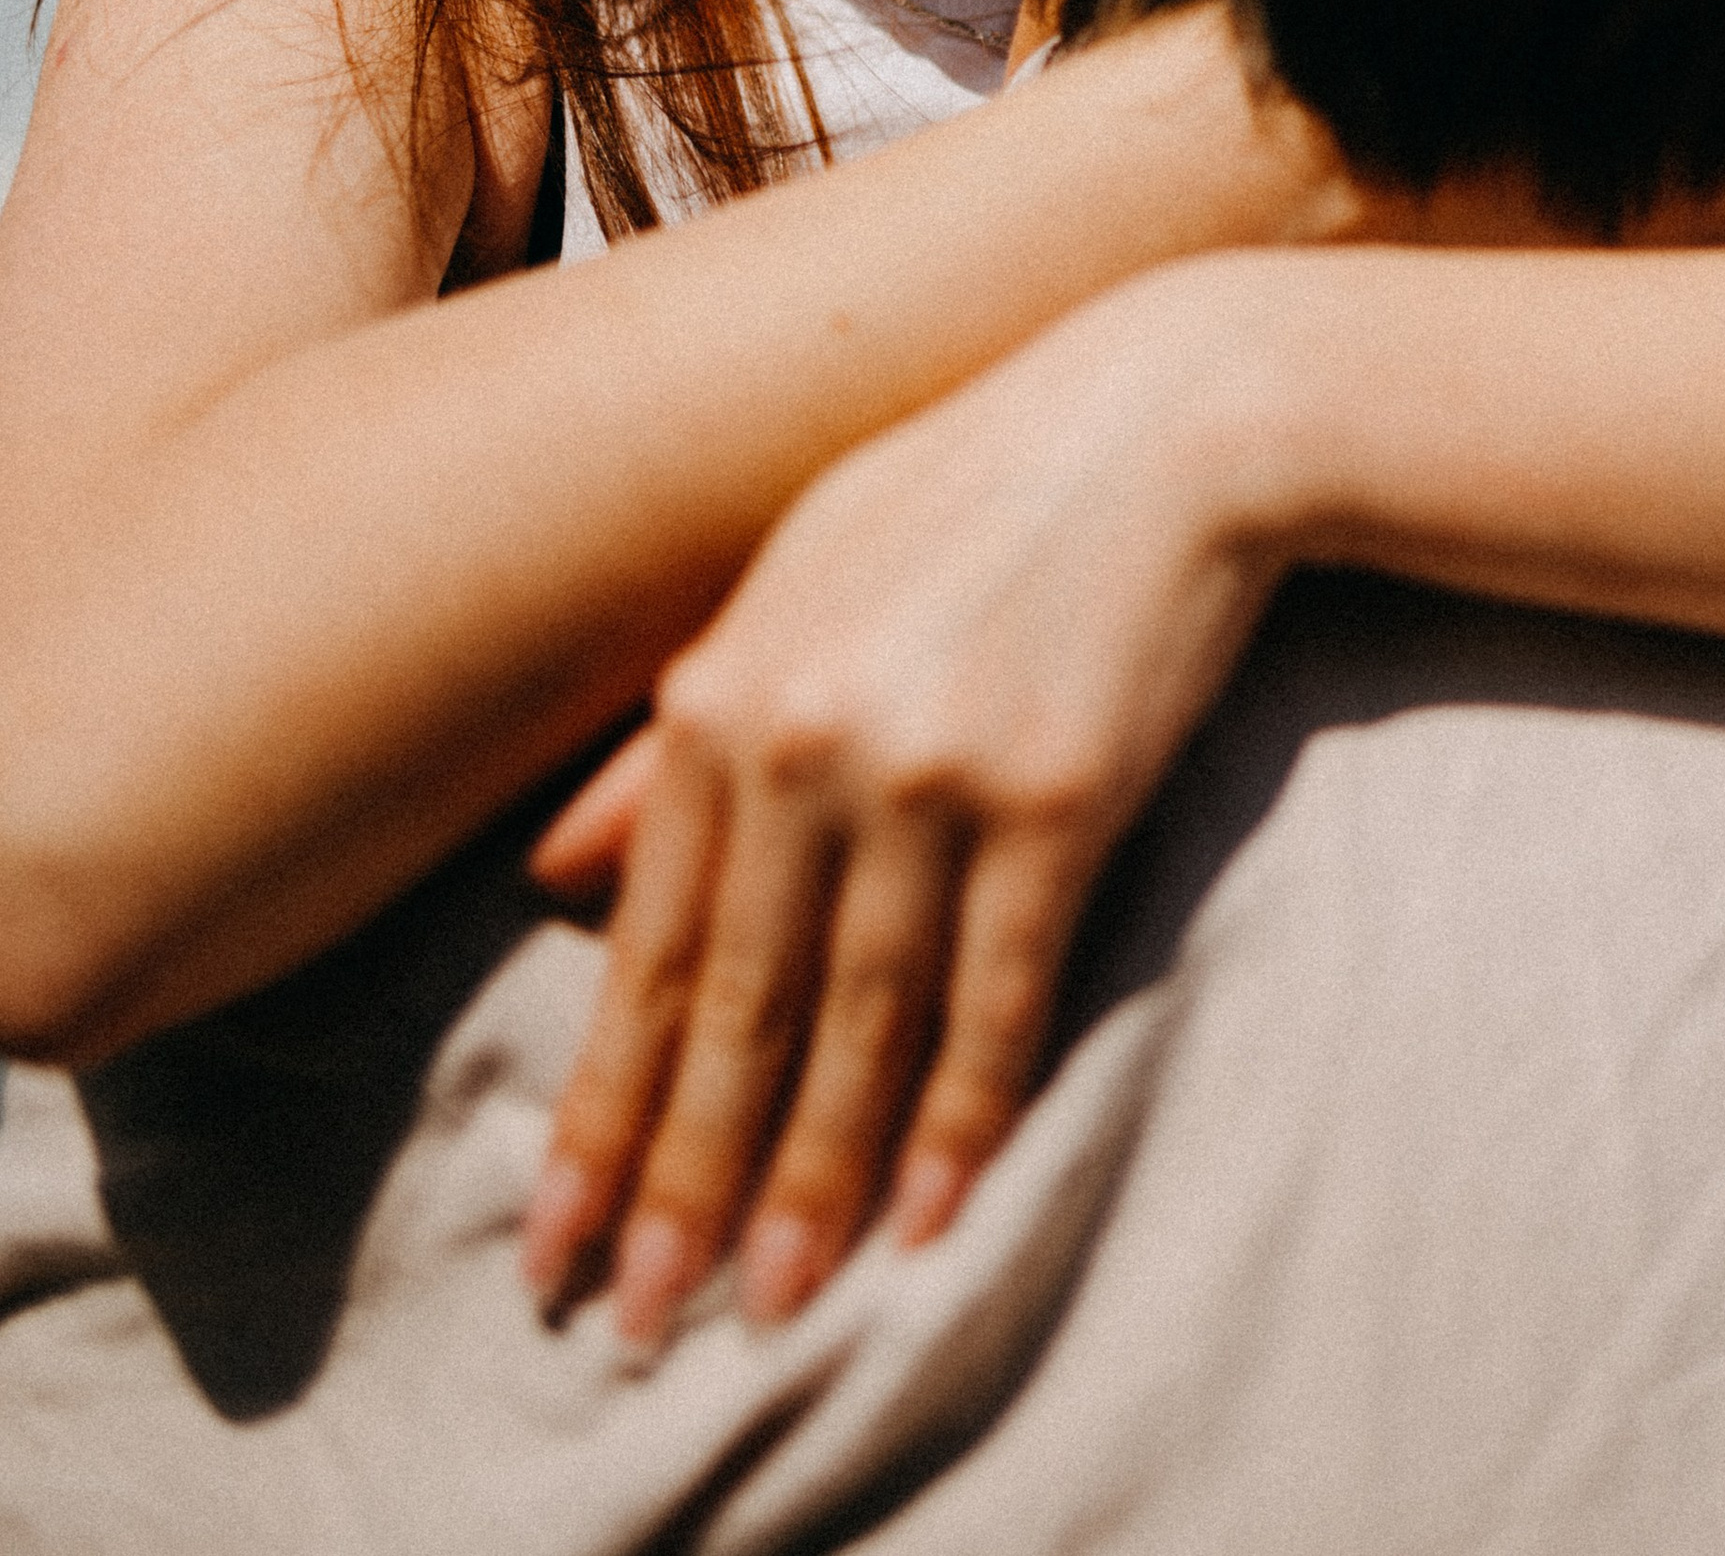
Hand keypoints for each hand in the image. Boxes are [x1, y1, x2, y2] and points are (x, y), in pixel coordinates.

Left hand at [518, 264, 1287, 1348]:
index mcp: (726, 691)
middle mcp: (811, 741)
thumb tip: (552, 875)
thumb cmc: (969, 489)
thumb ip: (676, 728)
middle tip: (643, 1317)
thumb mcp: (795, 575)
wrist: (1163, 416)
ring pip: (860, 1024)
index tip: (559, 1234)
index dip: (604, 1110)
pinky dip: (964, 1117)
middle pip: (736, 1011)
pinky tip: (926, 1215)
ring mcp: (937, 775)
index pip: (649, 952)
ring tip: (776, 1305)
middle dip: (685, 1181)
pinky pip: (1000, 996)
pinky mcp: (1063, 801)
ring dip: (814, 1182)